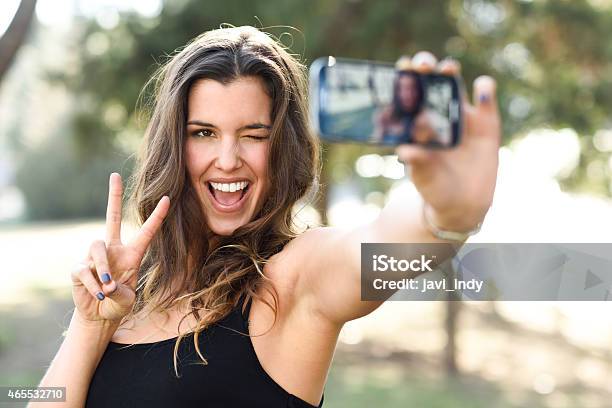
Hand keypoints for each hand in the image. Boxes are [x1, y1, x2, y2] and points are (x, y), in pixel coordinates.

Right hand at [71, 173, 169, 321]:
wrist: (99, 316)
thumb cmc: (118, 305)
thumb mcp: (126, 301)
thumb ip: (120, 293)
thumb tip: (107, 283)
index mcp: (132, 255)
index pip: (147, 232)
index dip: (157, 217)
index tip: (168, 199)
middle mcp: (114, 250)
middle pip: (113, 217)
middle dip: (114, 196)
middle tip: (115, 175)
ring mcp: (95, 257)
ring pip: (98, 248)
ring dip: (104, 268)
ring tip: (107, 287)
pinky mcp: (80, 267)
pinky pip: (85, 269)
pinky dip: (93, 284)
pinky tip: (97, 293)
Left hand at [395, 52, 500, 230]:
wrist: (463, 203)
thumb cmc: (435, 188)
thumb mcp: (425, 178)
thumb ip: (417, 163)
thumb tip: (405, 151)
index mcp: (415, 124)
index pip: (406, 96)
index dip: (403, 80)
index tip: (400, 70)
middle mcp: (436, 114)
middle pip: (429, 81)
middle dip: (425, 67)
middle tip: (422, 65)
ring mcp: (461, 116)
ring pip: (455, 84)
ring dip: (450, 71)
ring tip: (446, 69)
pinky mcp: (486, 122)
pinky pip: (486, 99)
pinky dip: (485, 89)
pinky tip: (482, 89)